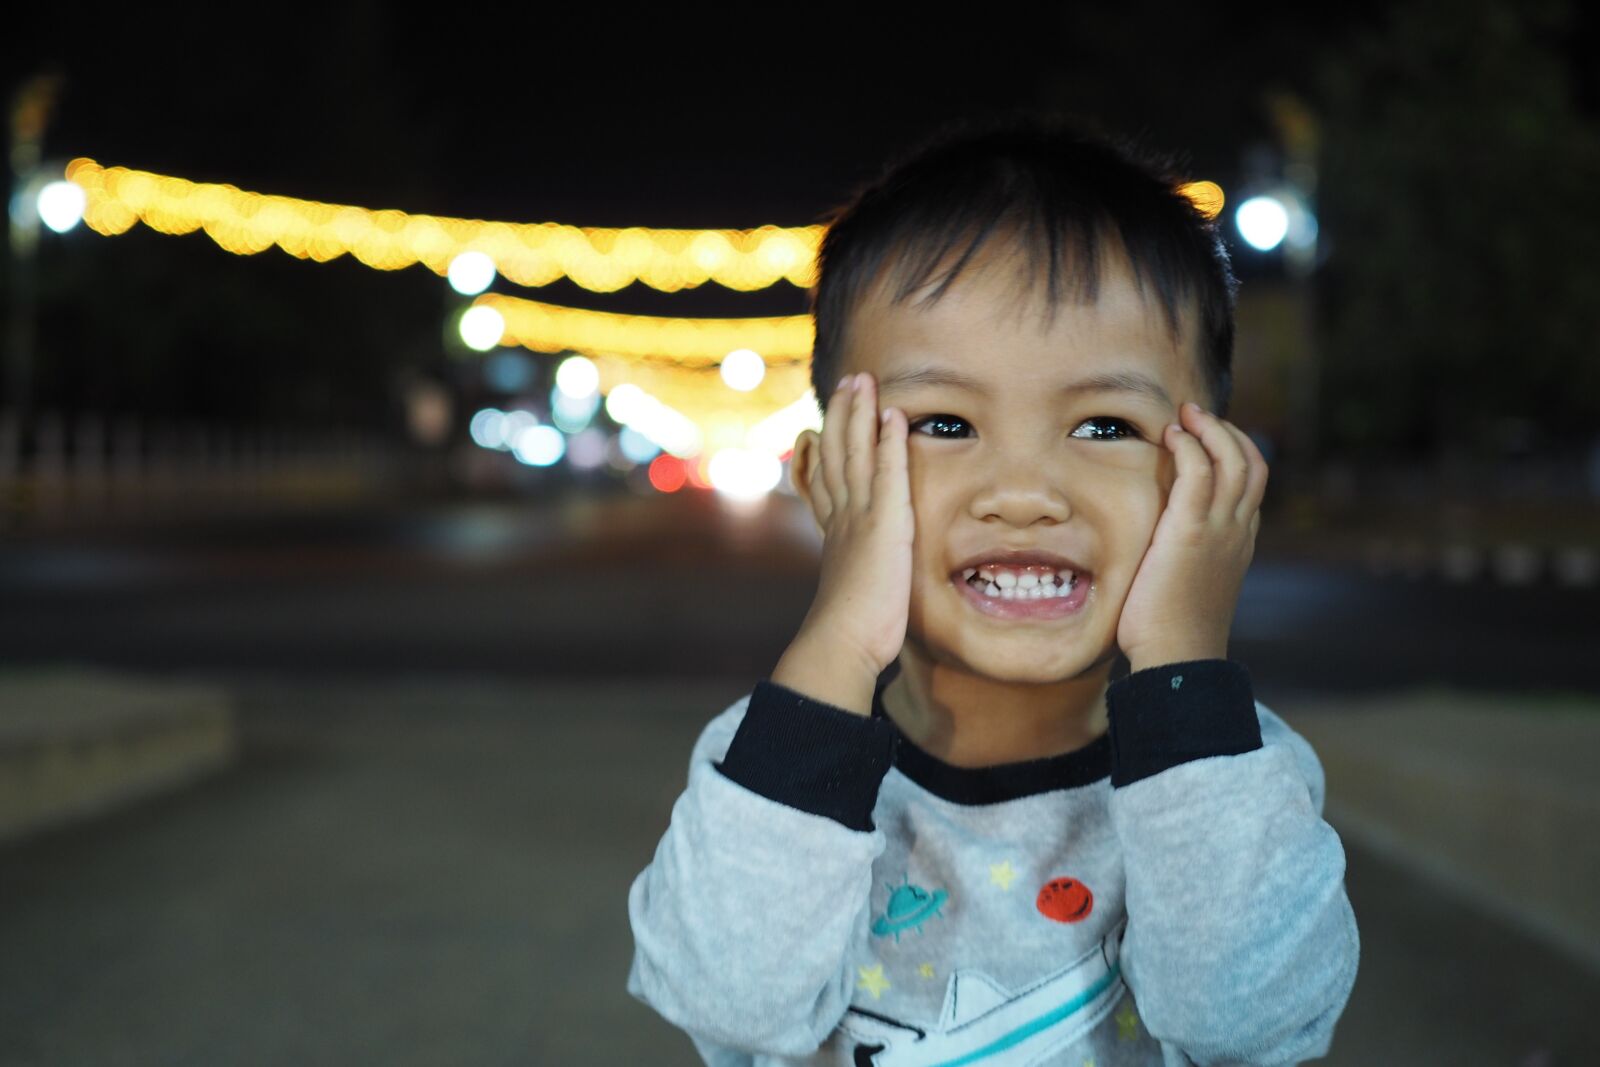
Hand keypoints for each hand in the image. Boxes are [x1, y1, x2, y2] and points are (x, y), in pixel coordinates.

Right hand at [772, 373, 912, 714]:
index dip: (822, 449)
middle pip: (836, 453)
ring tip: (864, 382)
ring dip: (860, 414)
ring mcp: (860, 517)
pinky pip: (888, 474)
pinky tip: (894, 417)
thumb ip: (847, 577)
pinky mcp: (884, 524)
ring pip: (856, 452)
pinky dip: (890, 443)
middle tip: (847, 382)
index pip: (824, 480)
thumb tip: (838, 591)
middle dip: (841, 415)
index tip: (817, 427)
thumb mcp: (847, 597)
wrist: (843, 642)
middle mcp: (841, 518)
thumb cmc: (850, 633)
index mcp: (833, 533)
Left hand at [1117, 403, 1268, 671]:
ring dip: (1210, 429)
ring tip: (1185, 415)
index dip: (1235, 453)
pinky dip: (1189, 446)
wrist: (1176, 657)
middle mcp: (1238, 532)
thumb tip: (1160, 549)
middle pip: (1252, 463)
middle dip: (1228, 431)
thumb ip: (1186, 558)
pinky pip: (1200, 472)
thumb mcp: (1188, 584)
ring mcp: (1220, 530)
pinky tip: (1171, 436)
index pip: (1252, 484)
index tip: (1207, 439)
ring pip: (1233, 460)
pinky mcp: (1192, 532)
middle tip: (1196, 415)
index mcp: (1240, 543)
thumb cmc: (1170, 630)